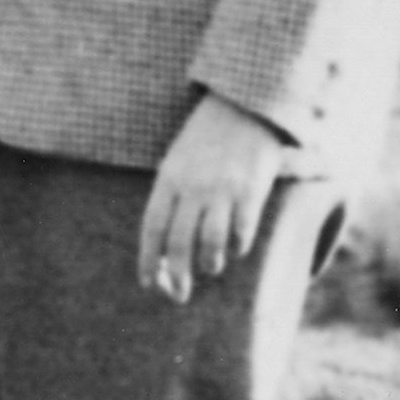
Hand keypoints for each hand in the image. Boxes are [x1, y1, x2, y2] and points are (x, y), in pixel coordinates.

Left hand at [136, 91, 295, 302]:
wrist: (245, 104)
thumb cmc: (207, 138)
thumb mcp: (178, 161)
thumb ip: (171, 197)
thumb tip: (165, 244)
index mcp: (168, 179)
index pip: (152, 229)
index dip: (149, 261)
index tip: (149, 284)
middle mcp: (192, 187)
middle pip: (178, 243)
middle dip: (177, 276)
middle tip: (179, 296)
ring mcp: (222, 189)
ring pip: (210, 243)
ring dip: (209, 264)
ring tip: (211, 267)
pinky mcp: (251, 190)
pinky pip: (241, 231)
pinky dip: (237, 247)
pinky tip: (237, 248)